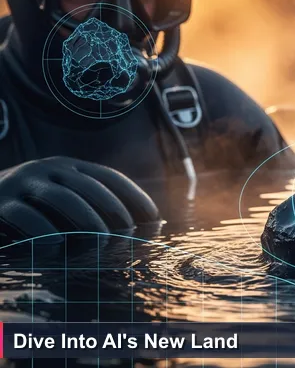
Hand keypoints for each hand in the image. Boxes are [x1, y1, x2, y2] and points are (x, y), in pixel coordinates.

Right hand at [0, 157, 158, 245]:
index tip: (154, 217)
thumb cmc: (28, 207)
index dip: (134, 196)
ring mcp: (22, 182)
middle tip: (128, 234)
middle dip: (114, 211)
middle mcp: (47, 168)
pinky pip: (27, 215)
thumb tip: (136, 226)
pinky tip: (56, 247)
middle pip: (90, 188)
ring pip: (64, 198)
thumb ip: (90, 205)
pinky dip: (44, 232)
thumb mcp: (60, 200)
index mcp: (68, 166)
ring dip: (86, 222)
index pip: (109, 177)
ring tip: (100, 243)